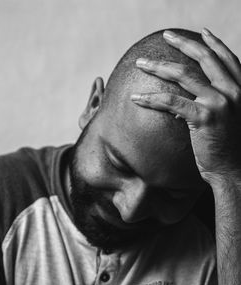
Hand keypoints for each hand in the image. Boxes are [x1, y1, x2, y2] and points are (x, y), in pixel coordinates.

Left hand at [131, 28, 240, 182]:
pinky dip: (151, 99)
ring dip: (158, 66)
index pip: (227, 58)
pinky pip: (171, 102)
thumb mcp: (225, 118)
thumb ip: (210, 103)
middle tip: (166, 36)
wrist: (232, 169)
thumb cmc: (226, 146)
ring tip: (141, 63)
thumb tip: (182, 101)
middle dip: (182, 43)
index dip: (214, 43)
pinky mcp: (204, 116)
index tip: (201, 32)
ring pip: (183, 75)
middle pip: (203, 59)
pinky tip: (136, 98)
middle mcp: (233, 90)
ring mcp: (219, 102)